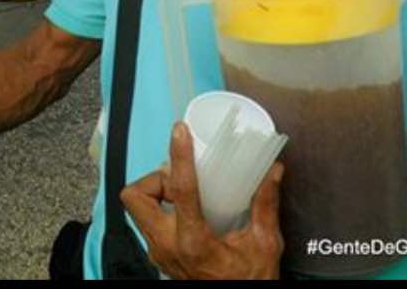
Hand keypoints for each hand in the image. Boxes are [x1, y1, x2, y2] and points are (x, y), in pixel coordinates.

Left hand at [120, 123, 284, 279]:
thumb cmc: (248, 283)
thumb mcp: (263, 245)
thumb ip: (265, 205)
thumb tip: (271, 172)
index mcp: (194, 242)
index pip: (180, 189)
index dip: (179, 155)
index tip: (180, 132)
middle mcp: (167, 246)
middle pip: (135, 196)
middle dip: (153, 179)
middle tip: (178, 177)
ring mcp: (158, 252)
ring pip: (136, 209)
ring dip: (154, 193)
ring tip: (181, 192)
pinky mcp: (157, 256)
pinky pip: (146, 223)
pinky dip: (160, 210)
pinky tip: (184, 210)